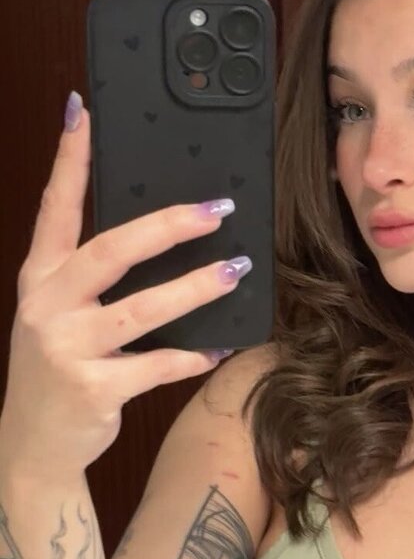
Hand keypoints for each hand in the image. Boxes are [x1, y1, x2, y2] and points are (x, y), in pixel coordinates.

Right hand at [0, 92, 249, 480]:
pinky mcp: (93, 389)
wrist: (32, 446)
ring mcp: (66, 348)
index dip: (69, 160)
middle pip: (111, 250)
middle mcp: (47, 306)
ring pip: (142, 308)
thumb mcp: (61, 317)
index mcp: (40, 279)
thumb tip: (166, 238)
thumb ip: (96, 282)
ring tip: (234, 271)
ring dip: (195, 288)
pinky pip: (158, 365)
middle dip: (168, 226)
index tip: (83, 112)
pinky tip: (220, 346)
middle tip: (217, 210)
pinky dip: (193, 355)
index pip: (54, 208)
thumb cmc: (58, 371)